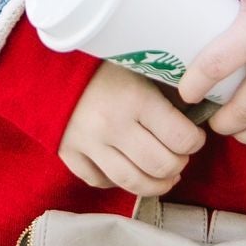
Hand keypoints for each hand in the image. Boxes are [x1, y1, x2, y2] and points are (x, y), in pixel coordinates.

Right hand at [56, 61, 203, 197]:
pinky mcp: (69, 154)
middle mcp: (112, 125)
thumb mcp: (139, 66)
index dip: (195, 140)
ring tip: (165, 175)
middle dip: (179, 163)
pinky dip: (119, 182)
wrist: (50, 61)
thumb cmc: (103, 61)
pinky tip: (130, 170)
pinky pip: (100, 181)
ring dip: (157, 183)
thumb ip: (166, 91)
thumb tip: (196, 116)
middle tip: (180, 154)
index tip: (194, 135)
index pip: (181, 138)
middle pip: (161, 165)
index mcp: (135, 98)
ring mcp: (89, 144)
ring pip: (133, 182)